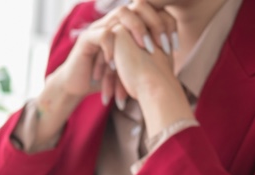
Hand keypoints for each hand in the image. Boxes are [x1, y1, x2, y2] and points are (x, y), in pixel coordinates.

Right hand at [54, 0, 171, 100]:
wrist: (80, 86)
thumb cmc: (107, 77)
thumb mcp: (131, 65)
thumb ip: (149, 55)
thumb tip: (174, 53)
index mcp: (126, 25)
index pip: (151, 10)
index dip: (165, 24)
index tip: (174, 47)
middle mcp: (113, 21)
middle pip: (139, 5)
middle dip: (155, 23)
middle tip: (163, 45)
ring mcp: (99, 27)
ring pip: (121, 13)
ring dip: (137, 29)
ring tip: (145, 48)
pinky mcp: (85, 39)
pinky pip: (103, 34)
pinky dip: (113, 46)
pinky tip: (118, 62)